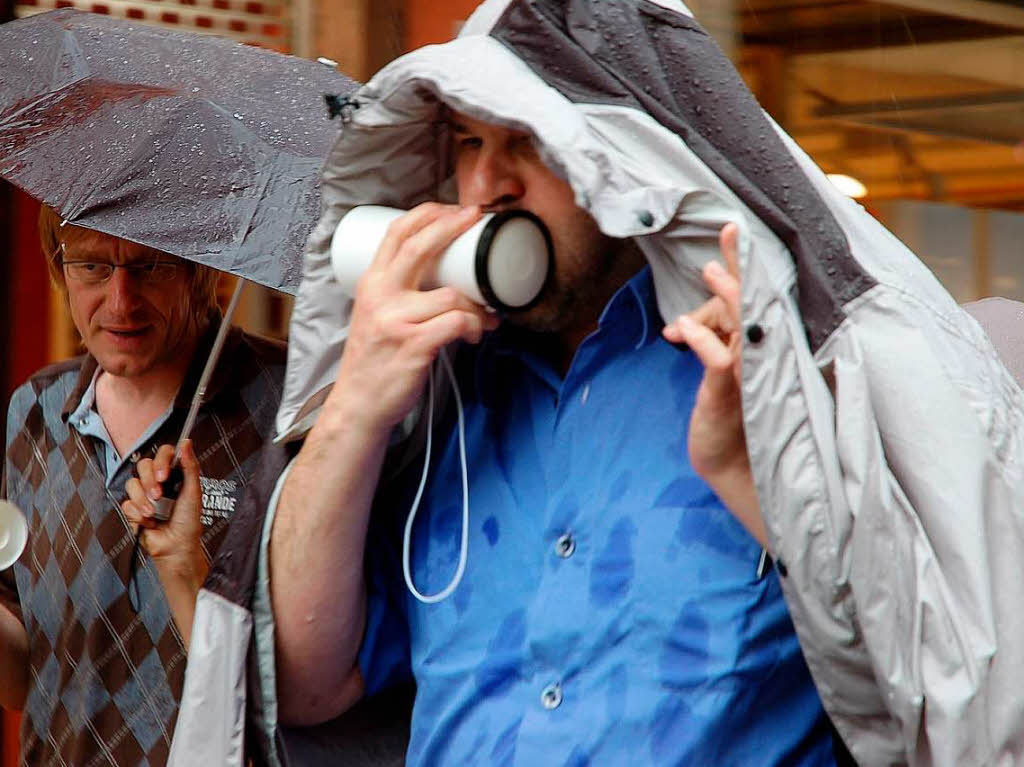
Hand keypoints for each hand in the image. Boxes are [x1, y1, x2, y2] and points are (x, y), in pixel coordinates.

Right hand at [122, 440, 207, 579]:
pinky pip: (126, 503)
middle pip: (142, 465)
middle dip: (149, 481)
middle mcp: (157, 482)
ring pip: (132, 483)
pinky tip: (149, 522)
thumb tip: (187, 442)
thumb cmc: (189, 521)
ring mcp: (144, 495)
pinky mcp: (133, 510)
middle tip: (159, 495)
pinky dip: (138, 513)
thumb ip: (190, 466)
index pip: (162, 454)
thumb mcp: (193, 491)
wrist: (177, 546)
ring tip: (154, 512)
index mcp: (173, 474)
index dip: (160, 461)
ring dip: (143, 500)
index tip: (164, 475)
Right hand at [332, 203, 500, 431]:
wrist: (359, 405)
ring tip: (485, 317)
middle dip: (452, 225)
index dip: (428, 213)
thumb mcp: (376, 316)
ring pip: (451, 294)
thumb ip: (401, 293)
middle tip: (476, 218)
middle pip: (419, 246)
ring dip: (477, 304)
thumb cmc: (375, 361)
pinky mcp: (413, 346)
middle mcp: (380, 296)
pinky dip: (473, 326)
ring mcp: (396, 321)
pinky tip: (474, 334)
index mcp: (371, 284)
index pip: (396, 233)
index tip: (455, 208)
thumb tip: (449, 278)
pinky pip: (456, 323)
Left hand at [663, 223, 765, 544]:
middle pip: (756, 302)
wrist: (729, 463)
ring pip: (744, 326)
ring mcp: (750, 374)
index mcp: (760, 344)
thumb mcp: (717, 369)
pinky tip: (681, 330)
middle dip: (741, 265)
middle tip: (731, 231)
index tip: (732, 229)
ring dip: (726, 296)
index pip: (755, 296)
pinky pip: (719, 362)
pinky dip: (703, 341)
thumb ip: (708, 338)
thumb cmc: (728, 412)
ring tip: (708, 271)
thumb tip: (682, 322)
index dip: (743, 263)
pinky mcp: (731, 395)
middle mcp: (763, 355)